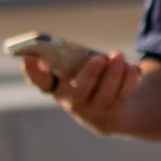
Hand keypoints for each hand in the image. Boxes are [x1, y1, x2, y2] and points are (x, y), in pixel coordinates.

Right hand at [23, 48, 138, 134]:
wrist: (109, 114)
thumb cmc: (90, 85)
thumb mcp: (79, 74)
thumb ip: (74, 61)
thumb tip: (72, 46)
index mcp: (58, 89)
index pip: (40, 81)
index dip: (32, 71)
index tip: (28, 56)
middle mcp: (73, 103)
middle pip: (80, 91)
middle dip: (90, 73)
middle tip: (99, 58)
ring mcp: (94, 112)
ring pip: (105, 94)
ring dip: (114, 74)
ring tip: (118, 55)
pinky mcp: (114, 114)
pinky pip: (122, 97)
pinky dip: (129, 80)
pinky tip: (132, 67)